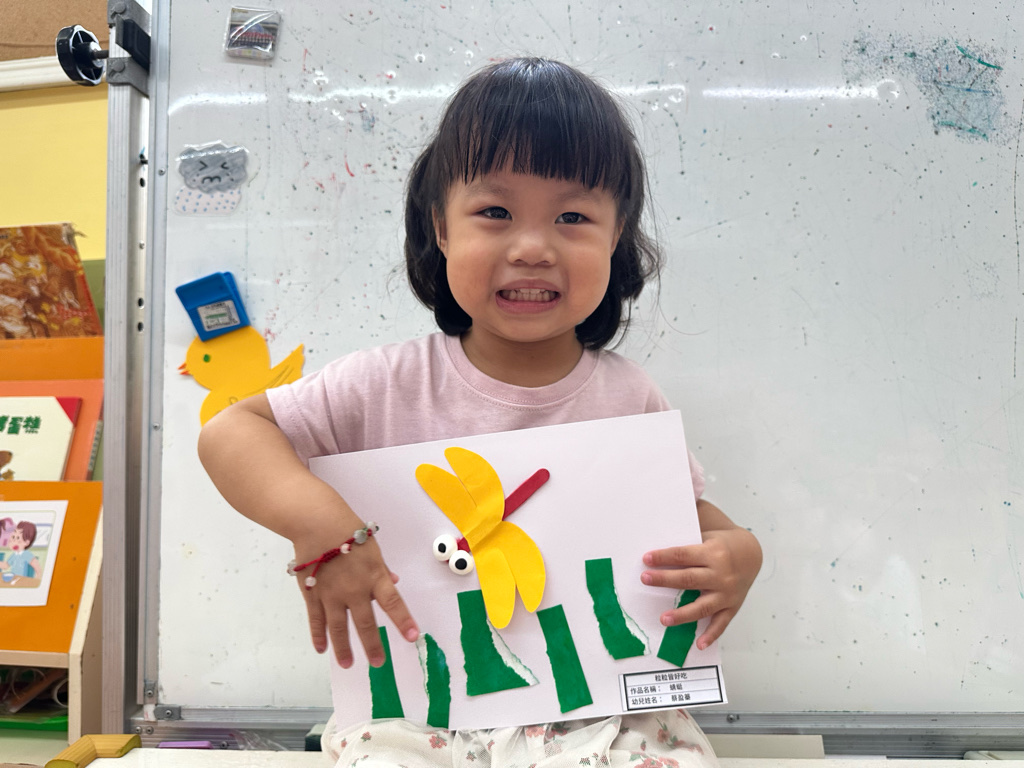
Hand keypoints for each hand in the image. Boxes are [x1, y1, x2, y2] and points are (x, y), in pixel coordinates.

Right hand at [293, 523, 418, 668]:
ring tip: (348, 664)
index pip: (393, 603)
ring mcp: (331, 594)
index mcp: (374, 576)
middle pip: (365, 623)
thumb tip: (394, 583)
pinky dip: (318, 635)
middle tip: (378, 663)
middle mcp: (354, 590)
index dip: (403, 621)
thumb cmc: (348, 530)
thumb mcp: (372, 547)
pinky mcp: (312, 594)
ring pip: (338, 627)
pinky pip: (316, 619)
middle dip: (373, 645)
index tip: (412, 637)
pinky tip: (321, 649)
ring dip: (343, 648)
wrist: (316, 522)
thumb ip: (382, 569)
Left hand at [641, 524, 760, 649]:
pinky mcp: (731, 606)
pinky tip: (698, 645)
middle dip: (665, 579)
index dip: (664, 556)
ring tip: (664, 618)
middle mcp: (720, 574)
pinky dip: (711, 634)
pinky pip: (720, 623)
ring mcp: (726, 593)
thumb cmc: (720, 539)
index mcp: (712, 552)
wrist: (752, 553)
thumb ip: (687, 520)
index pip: (683, 554)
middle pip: (688, 578)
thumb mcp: (706, 526)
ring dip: (683, 613)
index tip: (646, 558)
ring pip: (702, 605)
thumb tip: (667, 496)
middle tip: (645, 579)